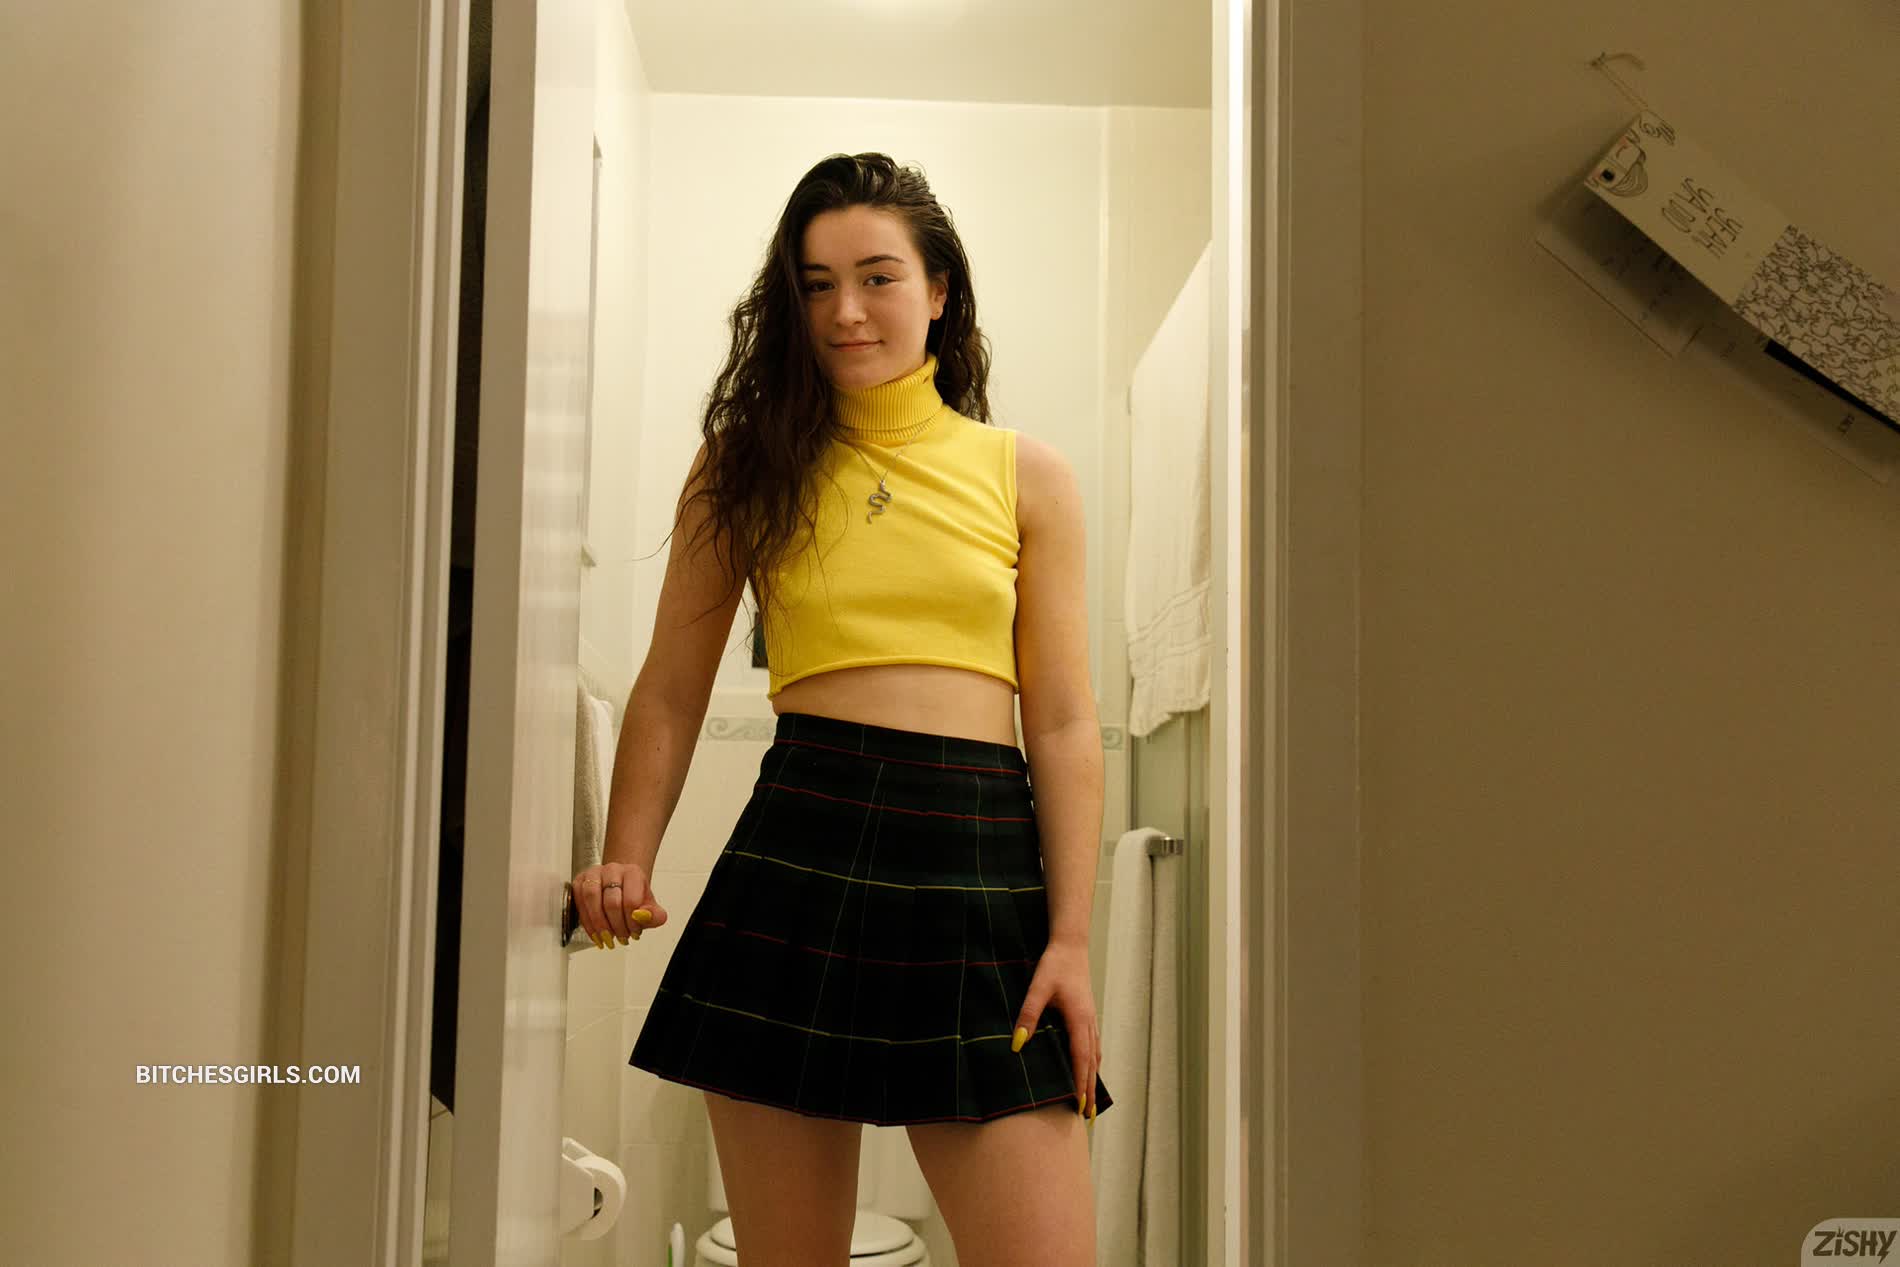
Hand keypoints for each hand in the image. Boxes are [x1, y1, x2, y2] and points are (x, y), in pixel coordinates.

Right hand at [573, 861, 667, 948]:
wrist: (621, 887)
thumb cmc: (634, 897)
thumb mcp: (650, 908)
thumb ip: (654, 915)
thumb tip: (643, 916)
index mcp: (633, 873)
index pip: (631, 900)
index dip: (632, 922)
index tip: (634, 932)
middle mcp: (612, 869)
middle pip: (611, 902)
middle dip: (616, 926)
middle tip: (621, 938)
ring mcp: (594, 874)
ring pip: (591, 898)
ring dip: (599, 924)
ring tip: (607, 938)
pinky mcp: (580, 881)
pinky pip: (579, 903)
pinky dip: (587, 923)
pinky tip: (595, 934)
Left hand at [1011, 940, 1100, 1120]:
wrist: (1070, 945)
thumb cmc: (1054, 965)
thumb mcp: (1037, 989)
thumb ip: (1028, 1016)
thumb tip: (1018, 1045)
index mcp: (1079, 1020)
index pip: (1081, 1060)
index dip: (1081, 1084)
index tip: (1081, 1106)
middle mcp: (1089, 1023)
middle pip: (1092, 1063)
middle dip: (1090, 1090)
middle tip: (1089, 1116)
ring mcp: (1090, 1019)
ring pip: (1094, 1055)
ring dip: (1093, 1078)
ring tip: (1091, 1100)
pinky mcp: (1087, 1014)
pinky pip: (1093, 1045)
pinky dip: (1092, 1062)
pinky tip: (1090, 1068)